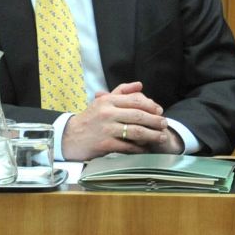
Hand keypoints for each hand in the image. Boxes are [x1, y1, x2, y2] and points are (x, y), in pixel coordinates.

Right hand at [61, 82, 182, 159]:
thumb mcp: (102, 101)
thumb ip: (121, 91)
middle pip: (138, 116)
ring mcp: (106, 129)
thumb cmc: (89, 118)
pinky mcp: (105, 145)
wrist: (69, 137)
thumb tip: (140, 85)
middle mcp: (107, 113)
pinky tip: (146, 148)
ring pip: (136, 131)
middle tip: (165, 124)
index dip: (151, 105)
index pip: (135, 100)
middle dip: (155, 121)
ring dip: (152, 135)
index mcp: (108, 101)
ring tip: (162, 137)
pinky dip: (139, 148)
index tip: (160, 111)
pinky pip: (128, 146)